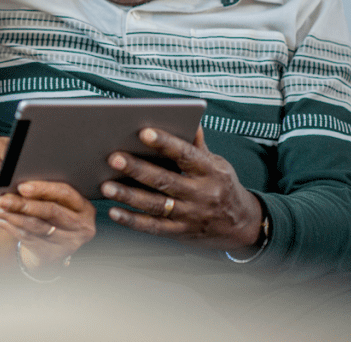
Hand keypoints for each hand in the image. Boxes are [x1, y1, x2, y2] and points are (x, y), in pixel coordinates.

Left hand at [0, 181, 95, 270]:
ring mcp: (67, 242)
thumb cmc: (57, 211)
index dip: (43, 189)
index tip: (21, 186)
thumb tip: (16, 176)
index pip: (65, 193)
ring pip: (35, 226)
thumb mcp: (60, 201)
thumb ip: (46, 190)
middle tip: (2, 199)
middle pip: (50, 212)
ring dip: (11, 215)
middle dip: (23, 204)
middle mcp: (80, 226)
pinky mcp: (51, 253)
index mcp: (84, 207)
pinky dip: (10, 226)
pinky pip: (27, 237)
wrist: (58, 244)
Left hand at [100, 127, 262, 250]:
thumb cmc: (222, 186)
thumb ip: (197, 145)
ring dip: (129, 195)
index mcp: (209, 171)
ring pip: (155, 205)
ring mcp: (190, 215)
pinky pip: (154, 227)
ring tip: (106, 185)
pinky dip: (132, 221)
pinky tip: (114, 211)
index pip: (186, 155)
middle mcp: (200, 194)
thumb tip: (188, 118)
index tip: (144, 132)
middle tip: (112, 157)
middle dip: (137, 168)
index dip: (165, 143)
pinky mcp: (181, 232)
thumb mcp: (217, 163)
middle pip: (165, 180)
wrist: (244, 225)